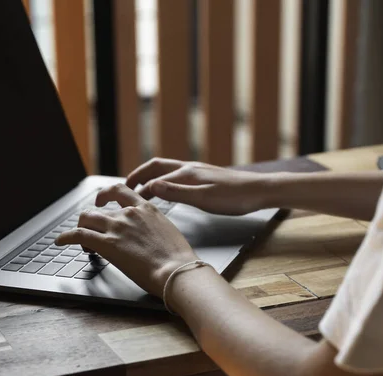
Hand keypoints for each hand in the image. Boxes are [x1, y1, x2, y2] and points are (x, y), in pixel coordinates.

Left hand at [55, 184, 198, 296]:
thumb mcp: (168, 233)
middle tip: (90, 228)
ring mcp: (117, 227)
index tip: (102, 201)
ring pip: (86, 219)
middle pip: (99, 208)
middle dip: (91, 219)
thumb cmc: (178, 259)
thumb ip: (153, 228)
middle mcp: (129, 214)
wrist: (176, 271)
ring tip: (80, 241)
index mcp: (147, 209)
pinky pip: (78, 235)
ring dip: (80, 229)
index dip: (106, 194)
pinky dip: (65, 237)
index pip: (120, 191)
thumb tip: (148, 237)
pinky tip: (60, 241)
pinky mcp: (107, 244)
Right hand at [126, 158, 267, 214]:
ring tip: (139, 187)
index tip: (124, 201)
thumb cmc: (235, 197)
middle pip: (155, 167)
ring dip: (149, 176)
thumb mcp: (204, 199)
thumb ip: (177, 193)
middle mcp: (189, 168)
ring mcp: (197, 171)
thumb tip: (151, 187)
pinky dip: (163, 180)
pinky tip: (167, 189)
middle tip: (123, 187)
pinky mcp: (204, 176)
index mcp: (186, 174)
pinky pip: (176, 174)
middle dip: (137, 175)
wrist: (259, 190)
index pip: (153, 181)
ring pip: (165, 169)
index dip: (137, 191)